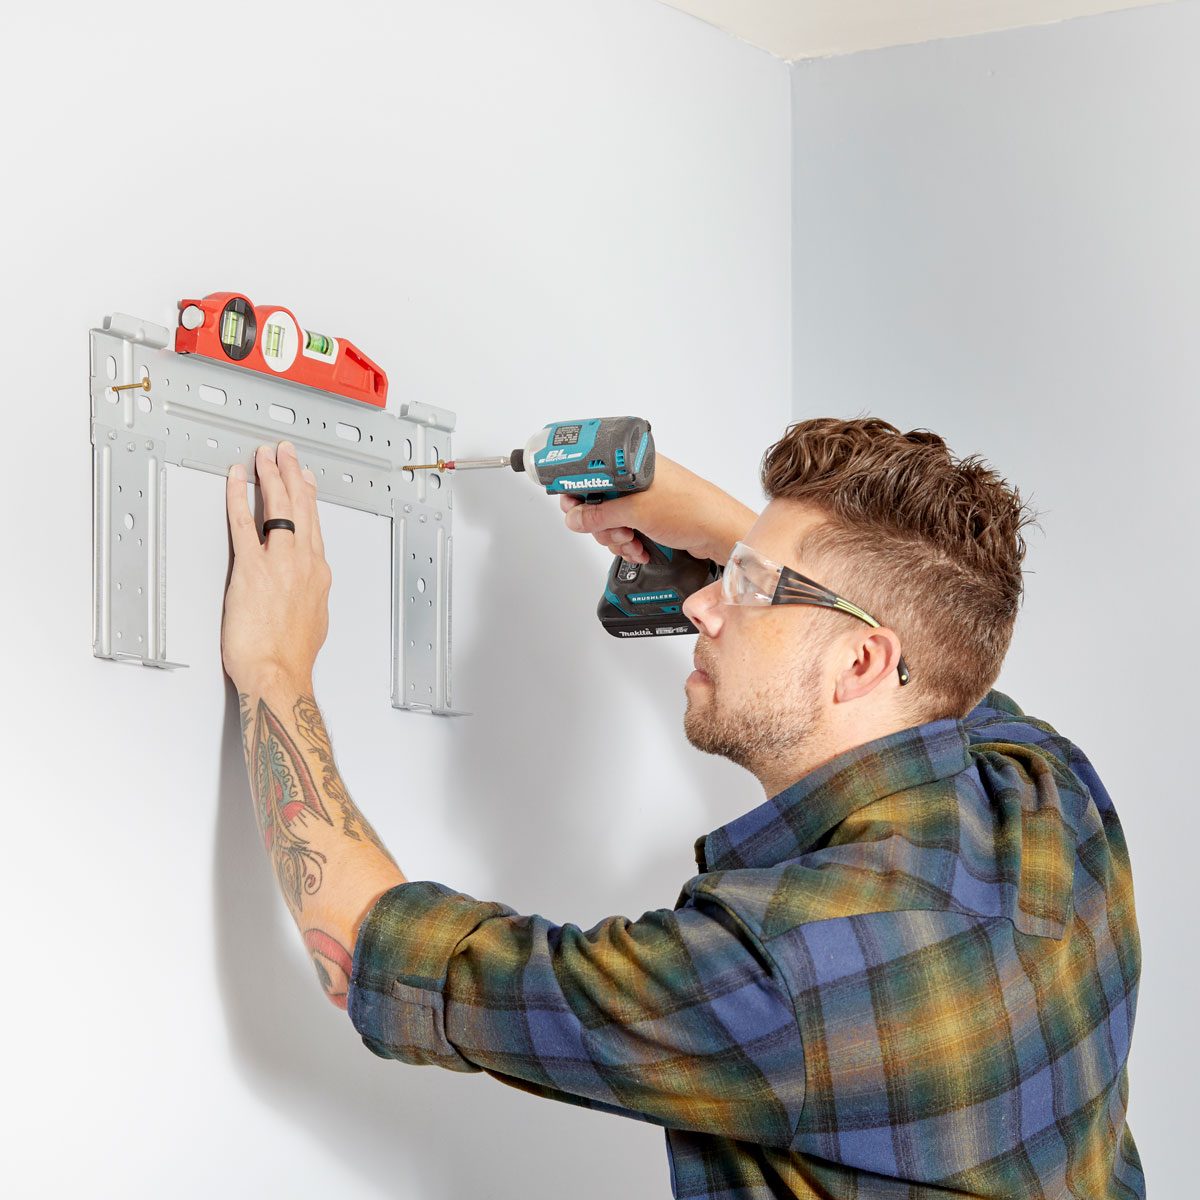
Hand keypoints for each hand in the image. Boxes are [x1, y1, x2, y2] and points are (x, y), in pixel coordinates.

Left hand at [222, 442, 331, 691]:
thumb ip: (308, 597)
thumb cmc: (292, 656)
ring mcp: (278, 563)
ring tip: (264, 457)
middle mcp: (303, 562)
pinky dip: (238, 497)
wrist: (279, 673)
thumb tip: (305, 591)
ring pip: (278, 507)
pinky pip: (243, 523)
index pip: (314, 524)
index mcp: (318, 574)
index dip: (308, 496)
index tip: (305, 479)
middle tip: (285, 454)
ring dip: (271, 476)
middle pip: (300, 507)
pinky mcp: (250, 569)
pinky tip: (235, 480)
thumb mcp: (313, 621)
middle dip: (292, 474)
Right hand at [559, 454, 755, 564]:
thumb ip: (599, 515)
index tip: (574, 509)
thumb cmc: (691, 508)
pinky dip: (630, 543)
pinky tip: (640, 549)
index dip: (580, 493)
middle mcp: (639, 479)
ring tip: (632, 542)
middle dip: (603, 524)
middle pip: (599, 502)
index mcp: (633, 464)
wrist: (720, 532)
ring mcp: (647, 499)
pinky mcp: (654, 517)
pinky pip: (628, 530)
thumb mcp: (635, 512)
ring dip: (617, 538)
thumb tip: (575, 517)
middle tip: (616, 531)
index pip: (593, 474)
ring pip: (613, 521)